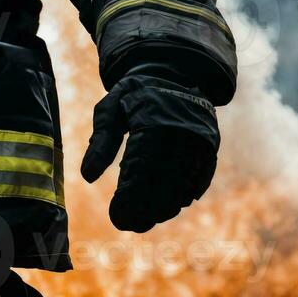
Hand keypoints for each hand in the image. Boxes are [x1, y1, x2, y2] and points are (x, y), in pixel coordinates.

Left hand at [80, 73, 219, 232]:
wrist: (172, 71)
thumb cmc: (134, 93)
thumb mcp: (111, 108)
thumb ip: (101, 141)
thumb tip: (87, 176)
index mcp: (153, 121)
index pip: (141, 169)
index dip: (130, 197)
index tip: (116, 216)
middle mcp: (181, 132)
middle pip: (164, 182)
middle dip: (146, 208)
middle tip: (128, 224)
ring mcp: (200, 139)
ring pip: (184, 182)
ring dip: (166, 206)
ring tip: (144, 221)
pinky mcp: (210, 144)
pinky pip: (201, 175)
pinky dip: (186, 193)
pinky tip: (171, 207)